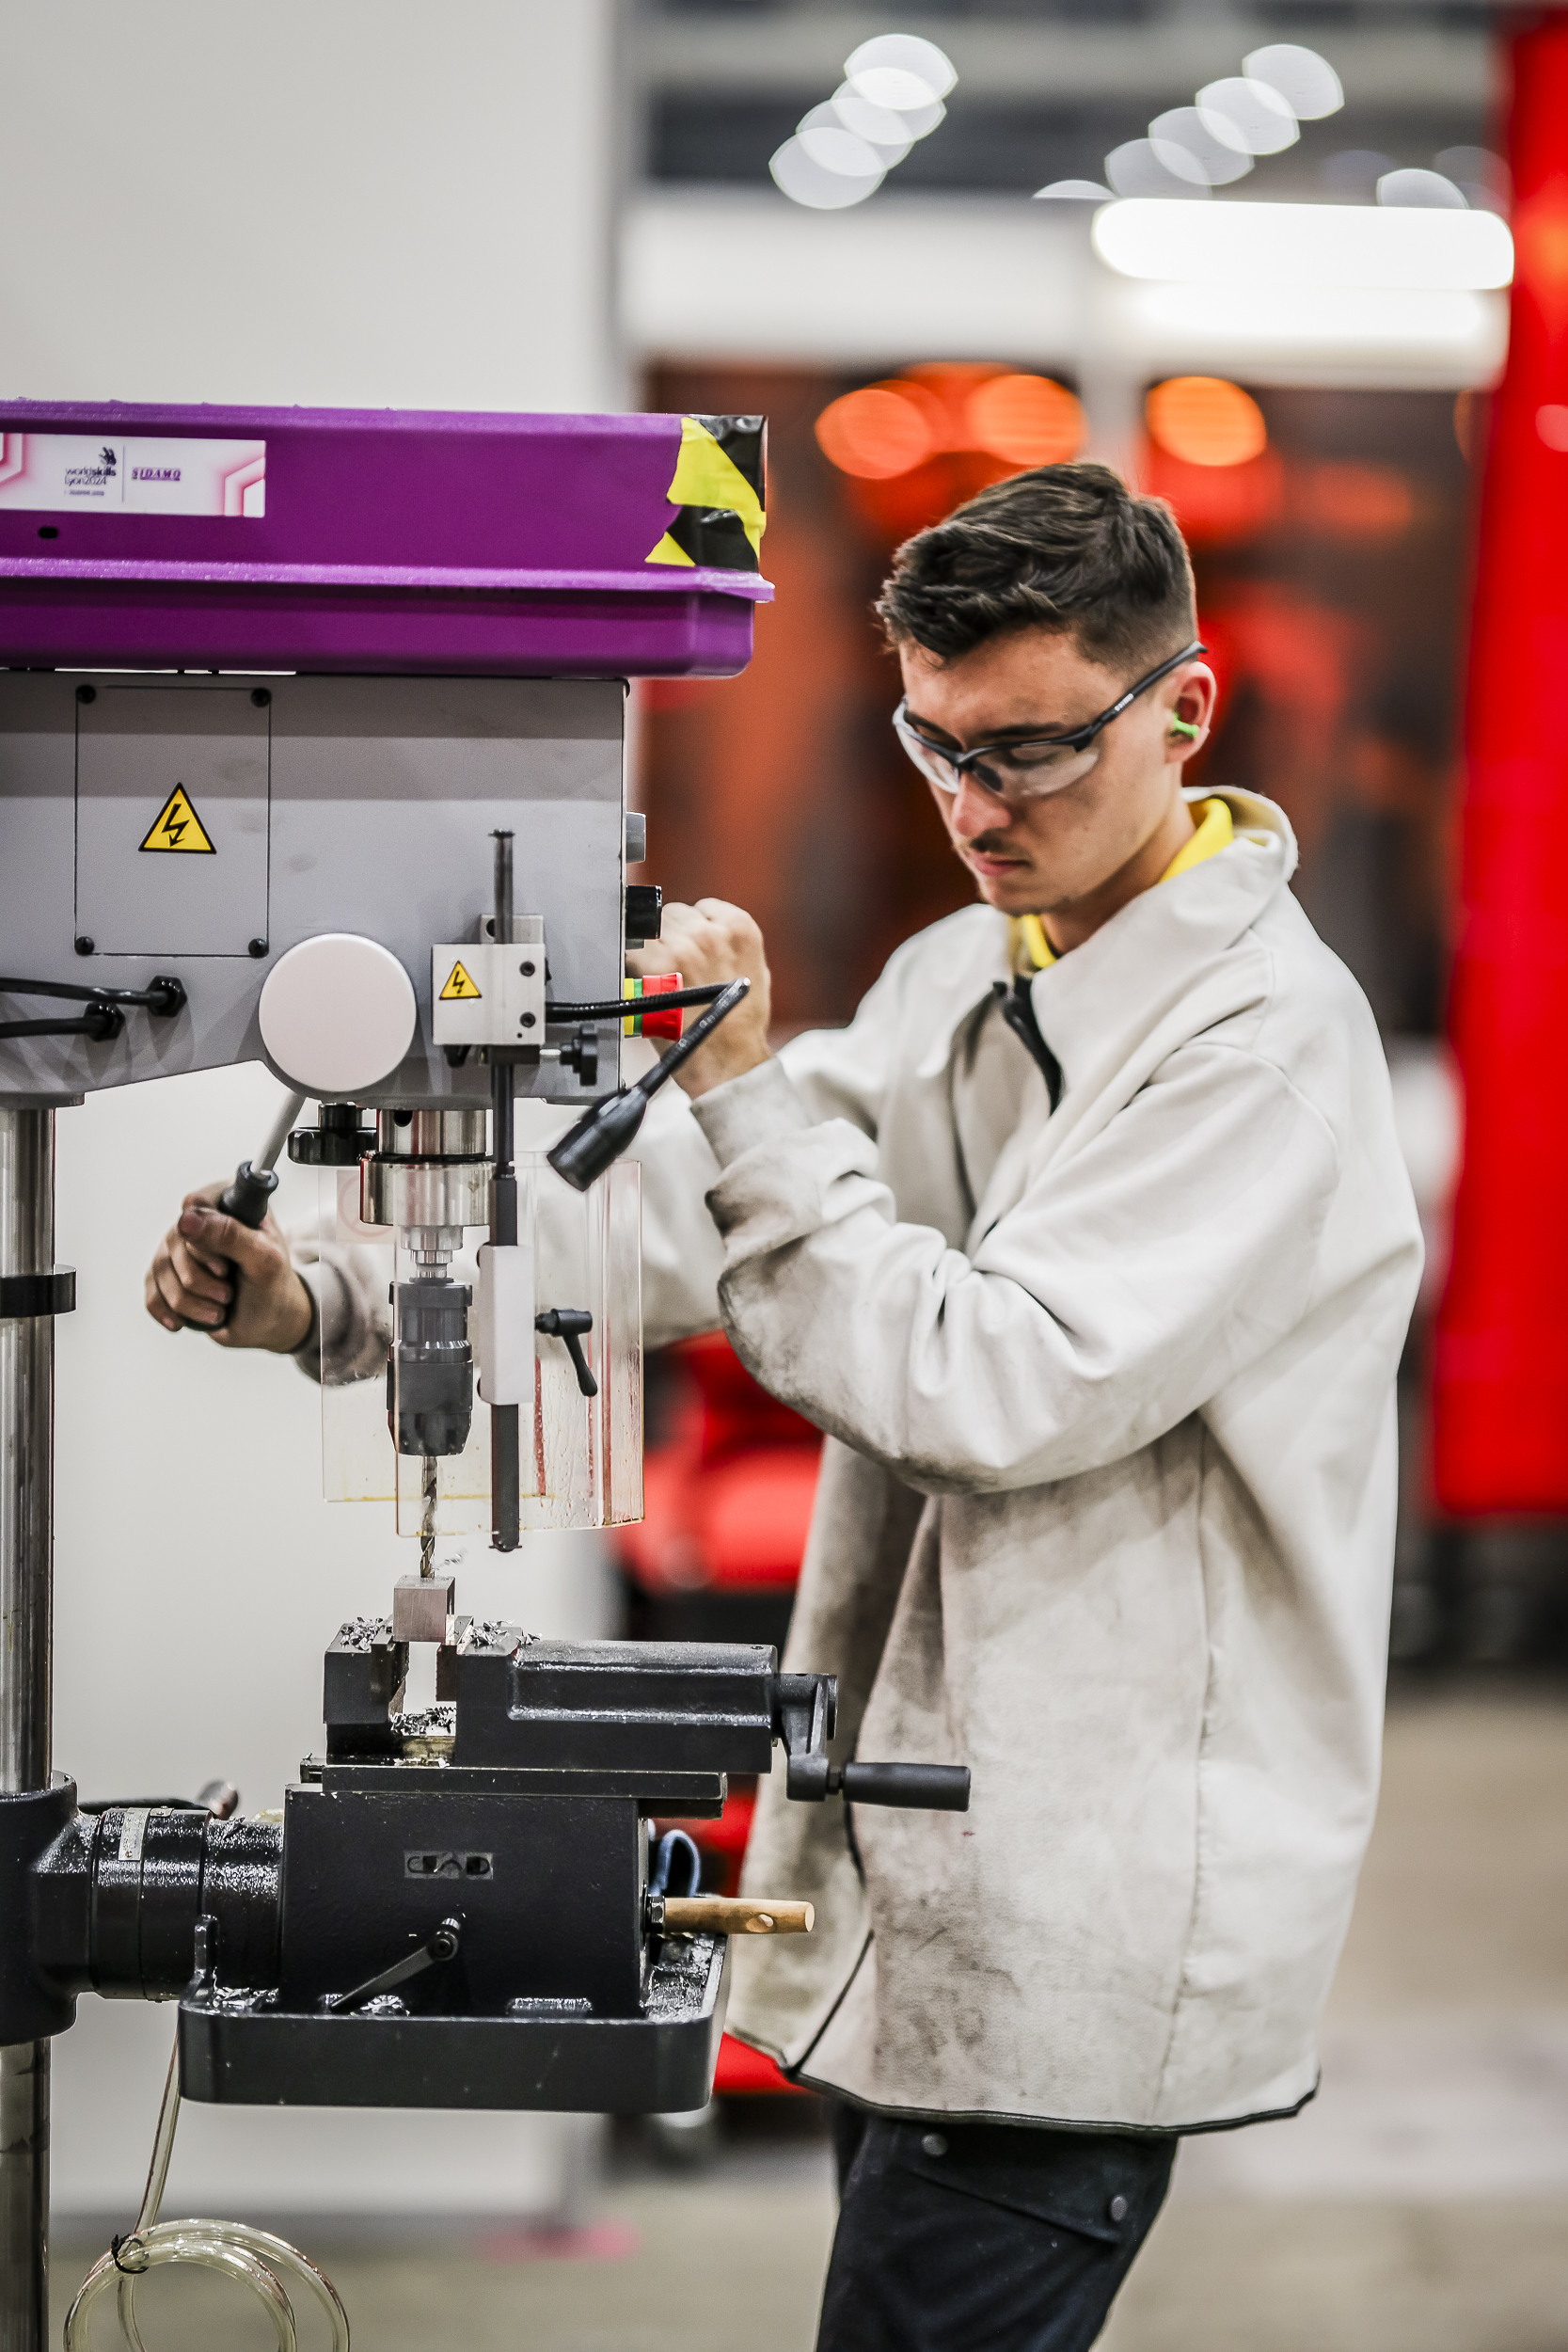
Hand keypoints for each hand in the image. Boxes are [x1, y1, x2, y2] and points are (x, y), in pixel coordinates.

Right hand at [144, 1182, 313, 1352]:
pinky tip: (188, 1320)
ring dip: (190, 1301)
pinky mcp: (168, 1274)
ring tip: (218, 1310)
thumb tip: (185, 1217)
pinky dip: (170, 1312)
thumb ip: (231, 1234)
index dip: (204, 1241)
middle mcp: (202, 1219)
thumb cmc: (272, 1286)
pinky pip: (151, 1292)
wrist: (267, 1322)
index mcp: (231, 1203)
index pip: (197, 1204)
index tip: (224, 1269)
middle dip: (201, 1280)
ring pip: (160, 1268)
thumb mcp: (264, 1260)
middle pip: (175, 1239)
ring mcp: (180, 1247)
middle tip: (229, 1294)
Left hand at [628, 899, 771, 1098]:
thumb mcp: (754, 972)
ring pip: (649, 929)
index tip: (691, 948)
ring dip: (650, 950)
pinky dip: (632, 965)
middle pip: (671, 914)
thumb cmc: (741, 1027)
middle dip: (671, 938)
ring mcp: (681, 947)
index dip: (693, 930)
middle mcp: (710, 931)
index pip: (702, 908)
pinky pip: (630, 950)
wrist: (728, 1064)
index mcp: (740, 928)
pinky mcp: (654, 968)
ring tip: (662, 981)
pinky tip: (645, 984)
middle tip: (675, 971)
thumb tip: (703, 929)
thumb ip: (730, 944)